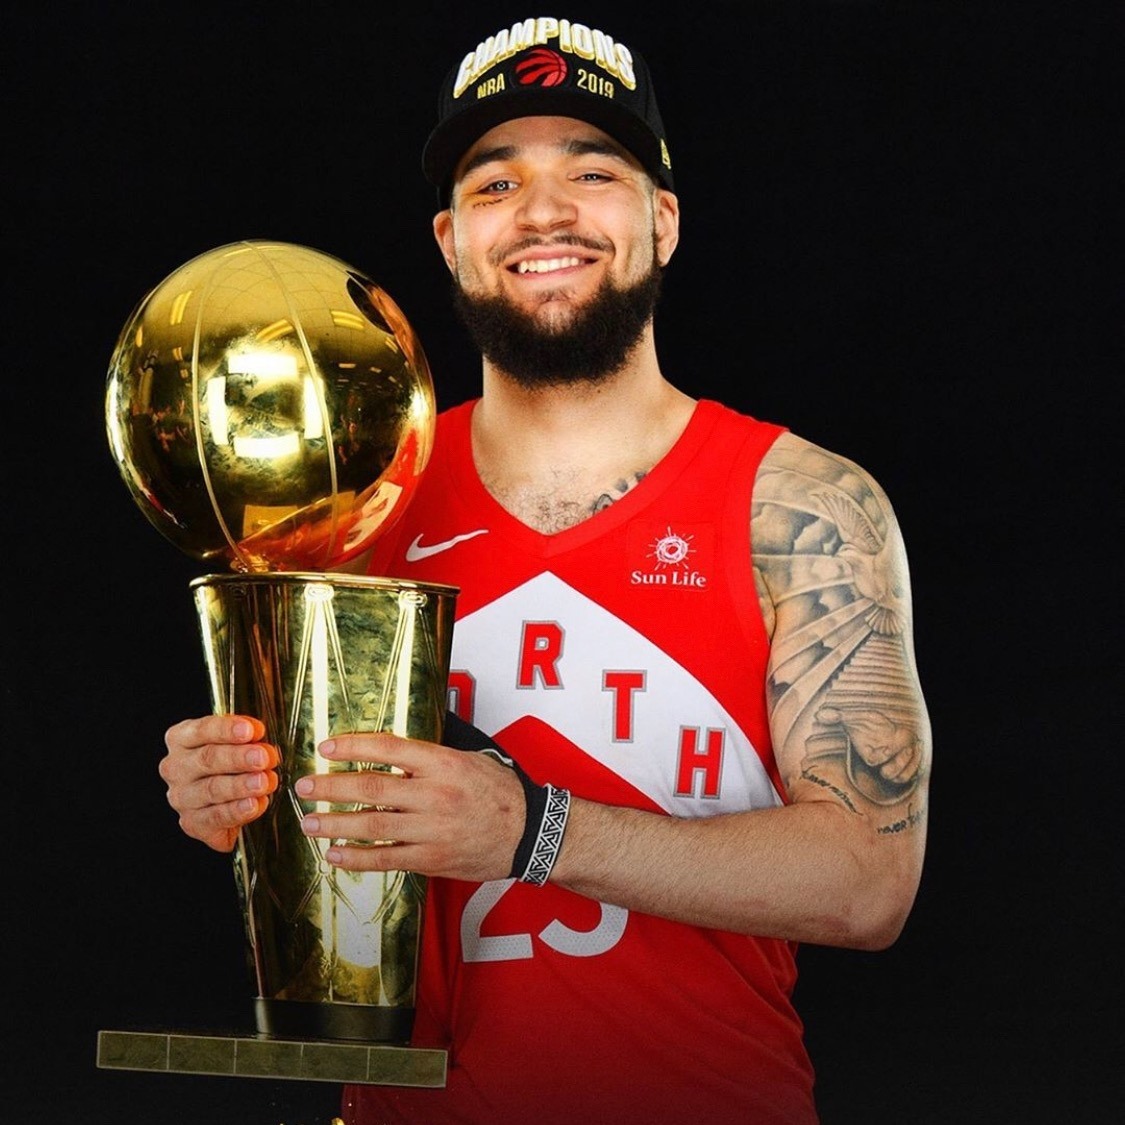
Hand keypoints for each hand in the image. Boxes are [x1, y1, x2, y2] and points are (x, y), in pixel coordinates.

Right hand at [160, 714, 279, 850]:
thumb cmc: (234, 764)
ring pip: (212, 789)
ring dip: (241, 785)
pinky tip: (254, 804)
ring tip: (264, 782)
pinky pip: (216, 817)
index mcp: (181, 738)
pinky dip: (238, 810)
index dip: (227, 729)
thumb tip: (259, 732)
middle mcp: (175, 767)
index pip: (201, 730)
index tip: (250, 730)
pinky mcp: (192, 823)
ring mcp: (181, 797)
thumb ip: (248, 736)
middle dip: (239, 757)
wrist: (230, 804)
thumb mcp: (240, 742)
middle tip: (263, 758)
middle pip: (207, 759)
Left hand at [295, 733, 524, 881]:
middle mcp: (434, 794)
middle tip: (304, 786)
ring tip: (309, 822)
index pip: (387, 748)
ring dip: (335, 824)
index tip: (326, 747)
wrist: (529, 832)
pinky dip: (357, 858)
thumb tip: (385, 751)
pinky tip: (335, 854)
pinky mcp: (432, 859)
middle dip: (331, 787)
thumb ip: (428, 757)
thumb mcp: (468, 759)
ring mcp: (432, 830)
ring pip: (373, 826)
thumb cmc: (498, 792)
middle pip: (371, 788)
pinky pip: (386, 860)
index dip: (352, 746)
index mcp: (442, 763)